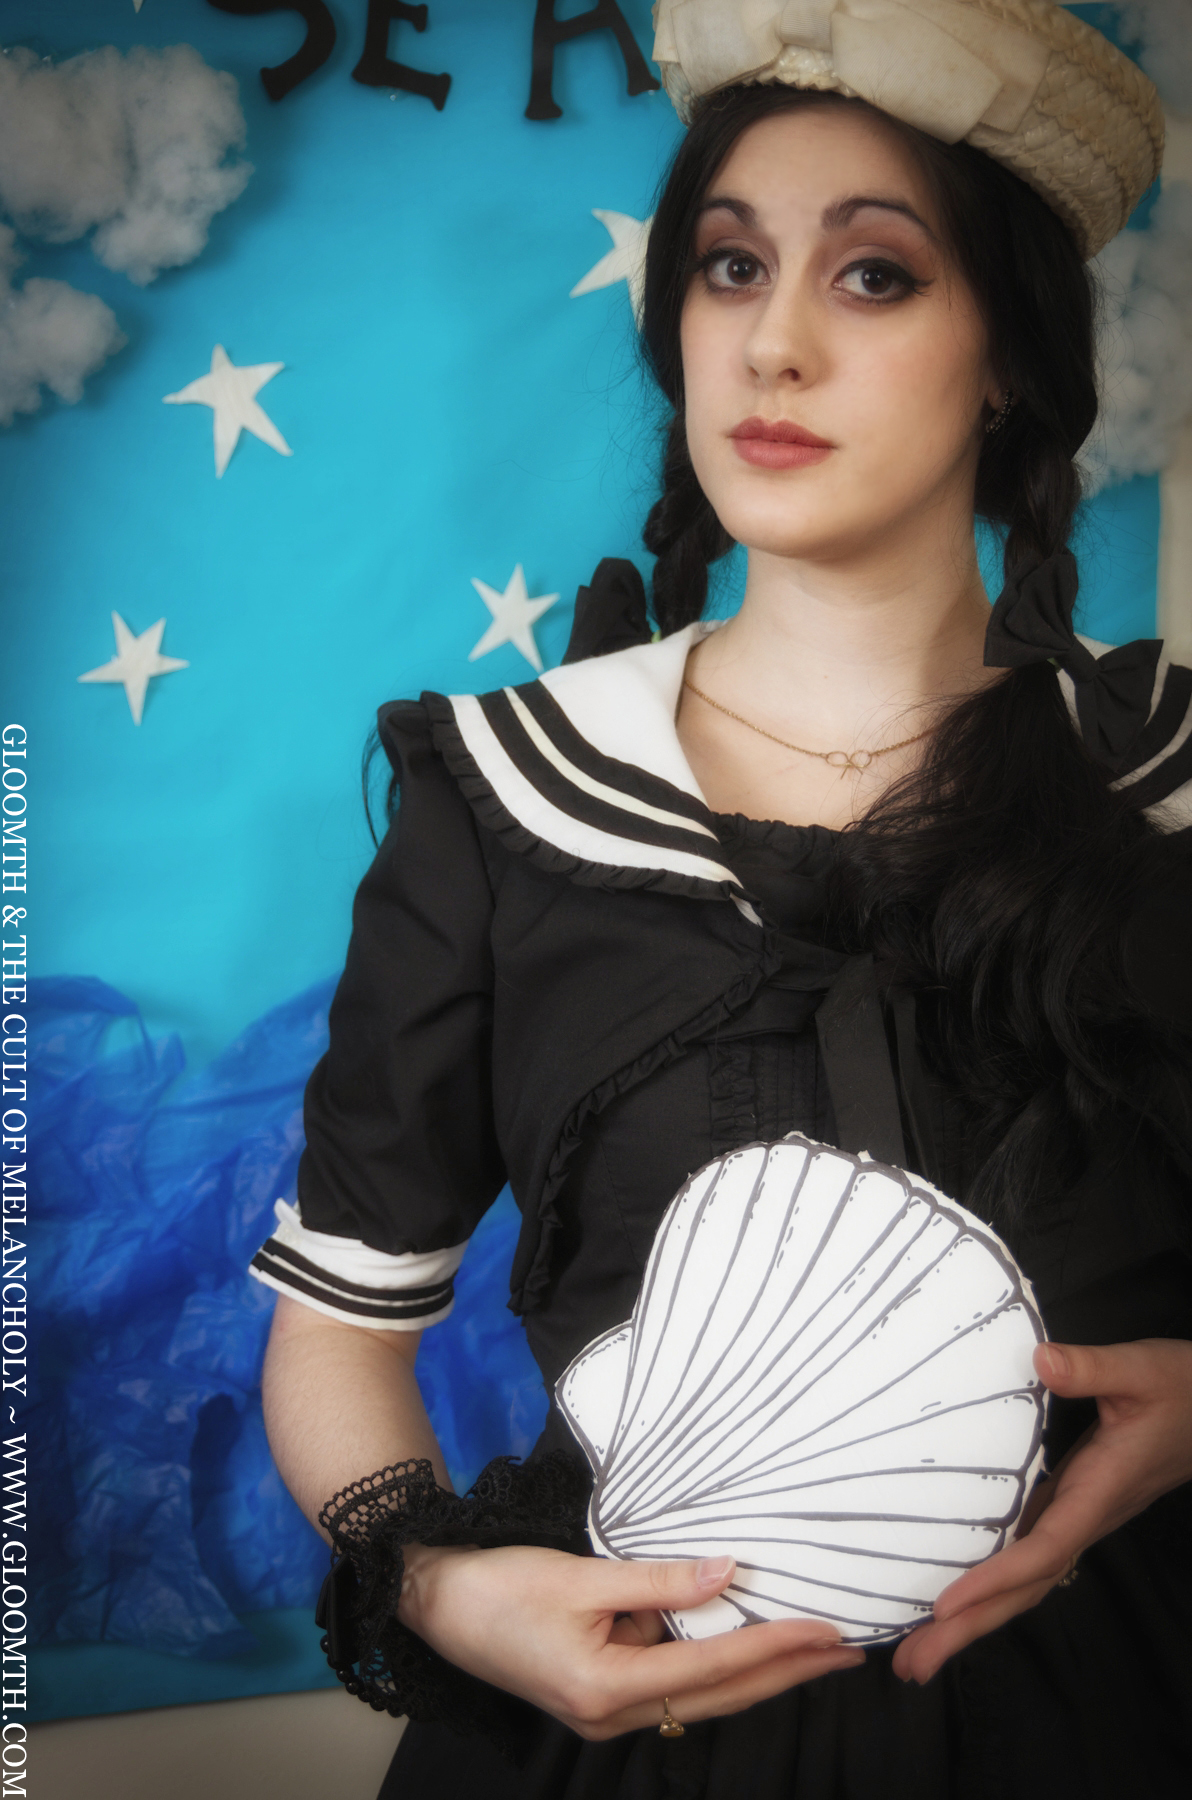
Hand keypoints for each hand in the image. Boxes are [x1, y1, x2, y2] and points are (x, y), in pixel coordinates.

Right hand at [400, 1544, 864, 1738]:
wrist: (436, 1604)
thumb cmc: (499, 1587)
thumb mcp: (581, 1575)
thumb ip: (658, 1579)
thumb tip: (727, 1574)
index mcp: (608, 1688)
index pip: (715, 1668)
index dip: (777, 1648)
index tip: (828, 1631)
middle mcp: (613, 1716)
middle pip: (719, 1696)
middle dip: (785, 1672)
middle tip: (845, 1651)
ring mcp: (605, 1713)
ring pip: (699, 1694)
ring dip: (755, 1670)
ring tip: (810, 1645)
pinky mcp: (598, 1696)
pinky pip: (671, 1682)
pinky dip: (713, 1663)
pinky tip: (739, 1639)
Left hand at [892, 1337, 1191, 1683]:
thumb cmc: (1182, 1389)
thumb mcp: (1141, 1370)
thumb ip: (1092, 1368)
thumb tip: (1043, 1363)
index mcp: (1099, 1494)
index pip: (1042, 1550)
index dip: (994, 1580)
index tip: (946, 1606)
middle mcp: (1085, 1516)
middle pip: (1024, 1586)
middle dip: (969, 1628)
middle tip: (912, 1664)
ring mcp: (1078, 1515)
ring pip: (1024, 1578)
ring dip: (975, 1616)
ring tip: (919, 1648)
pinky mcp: (1072, 1502)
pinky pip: (1026, 1554)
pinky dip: (990, 1581)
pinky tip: (958, 1594)